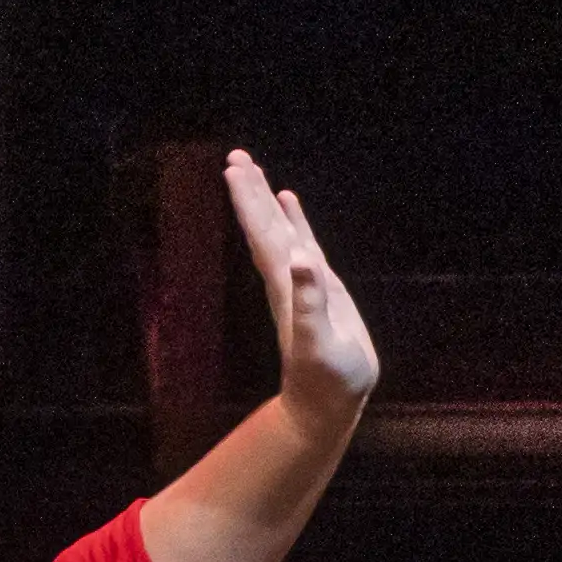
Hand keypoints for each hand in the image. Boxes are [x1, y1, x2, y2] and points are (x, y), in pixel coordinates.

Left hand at [227, 150, 376, 428]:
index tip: (234, 170)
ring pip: (279, 231)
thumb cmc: (326, 380)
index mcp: (285, 285)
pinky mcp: (320, 288)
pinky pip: (303, 243)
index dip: (249, 202)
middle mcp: (287, 278)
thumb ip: (311, 302)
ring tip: (255, 170)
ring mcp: (302, 281)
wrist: (327, 405)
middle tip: (236, 156)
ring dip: (266, 202)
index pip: (262, 235)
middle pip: (263, 226)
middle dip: (250, 192)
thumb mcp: (320, 342)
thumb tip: (300, 258)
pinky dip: (295, 221)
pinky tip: (290, 203)